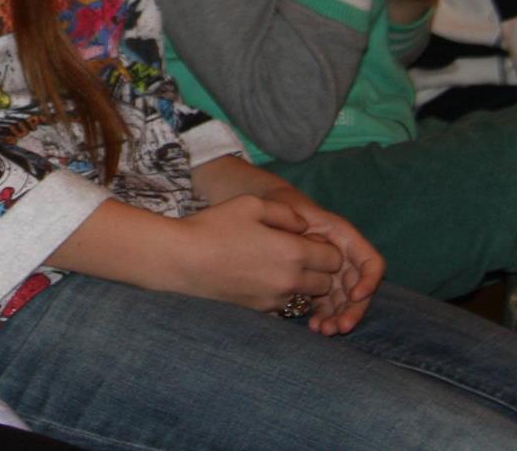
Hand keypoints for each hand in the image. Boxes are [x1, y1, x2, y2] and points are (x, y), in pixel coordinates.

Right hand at [160, 194, 347, 313]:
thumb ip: (286, 214)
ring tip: (272, 265)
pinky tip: (256, 277)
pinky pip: (283, 305)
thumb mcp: (252, 204)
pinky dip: (279, 294)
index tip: (304, 239)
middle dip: (317, 269)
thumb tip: (304, 227)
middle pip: (325, 283)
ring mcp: (274, 300)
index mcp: (293, 253)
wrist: (181, 259)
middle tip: (292, 253)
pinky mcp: (259, 312)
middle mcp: (290, 282)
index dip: (323, 247)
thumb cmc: (214, 226)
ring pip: (304, 297)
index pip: (334, 258)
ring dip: (299, 283)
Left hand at [259, 185, 384, 334]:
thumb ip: (304, 225)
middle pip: (361, 290)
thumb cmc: (284, 208)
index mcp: (346, 240)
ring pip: (345, 303)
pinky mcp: (320, 286)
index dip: (369, 281)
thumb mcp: (292, 210)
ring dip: (339, 318)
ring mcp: (334, 275)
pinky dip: (324, 317)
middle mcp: (345, 260)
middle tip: (339, 327)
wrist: (272, 213)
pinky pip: (328, 305)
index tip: (355, 295)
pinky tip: (314, 327)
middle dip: (353, 311)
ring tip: (324, 330)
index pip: (372, 263)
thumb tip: (311, 243)